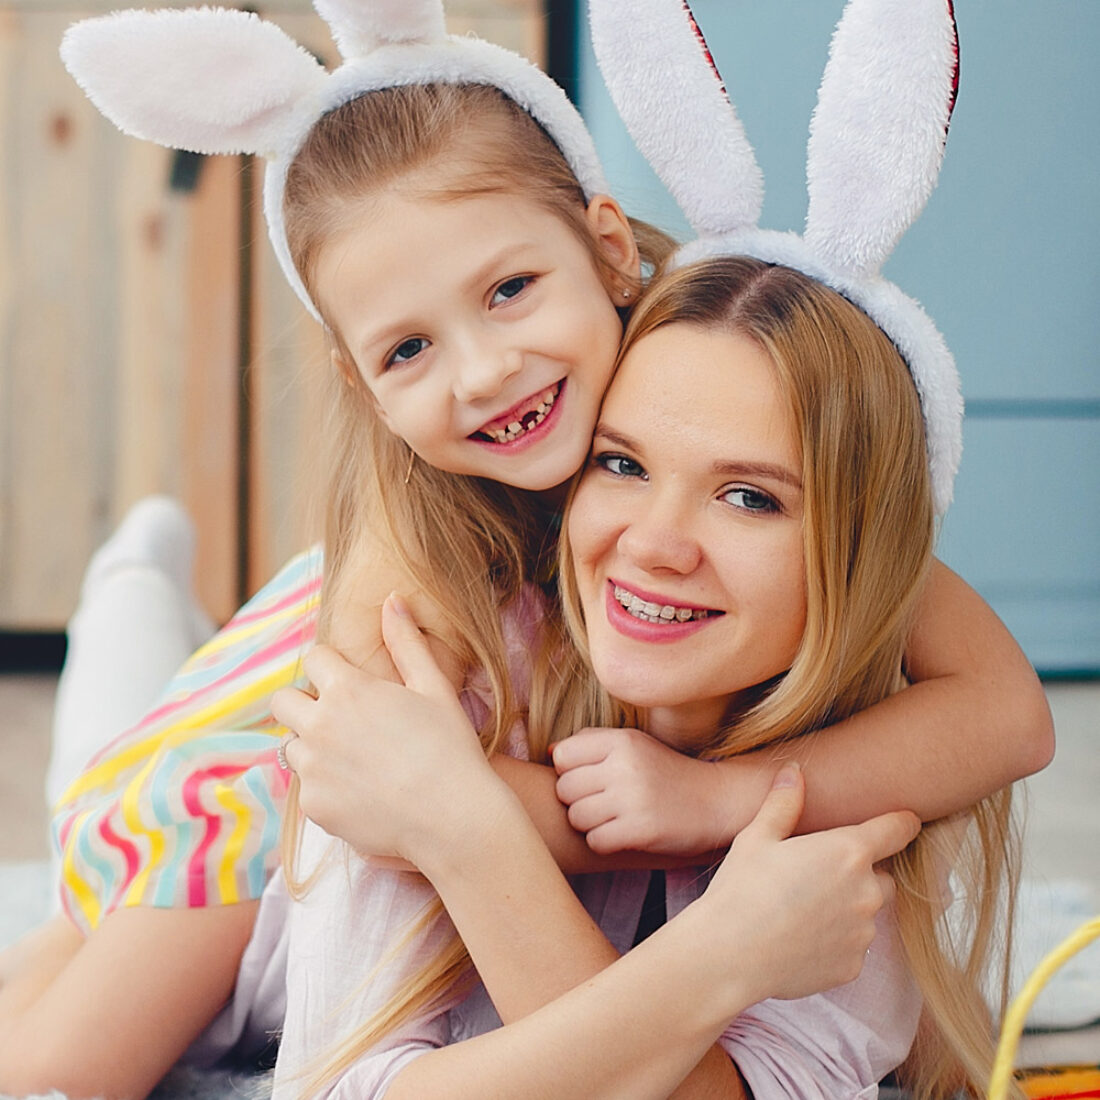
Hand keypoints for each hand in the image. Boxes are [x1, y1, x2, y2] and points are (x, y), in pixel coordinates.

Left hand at [271, 594, 499, 863]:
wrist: (453, 817)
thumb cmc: (450, 747)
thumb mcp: (434, 687)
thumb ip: (406, 642)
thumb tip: (393, 599)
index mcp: (348, 689)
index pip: (314, 658)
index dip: (332, 667)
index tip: (350, 682)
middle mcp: (320, 725)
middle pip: (283, 701)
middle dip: (304, 703)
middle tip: (340, 719)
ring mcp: (312, 767)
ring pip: (291, 745)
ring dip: (313, 746)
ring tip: (355, 760)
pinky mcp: (314, 805)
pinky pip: (307, 787)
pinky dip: (327, 786)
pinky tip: (362, 792)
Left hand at [551, 727, 738, 856]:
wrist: (717, 801)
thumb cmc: (666, 773)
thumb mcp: (634, 745)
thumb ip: (592, 743)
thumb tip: (551, 752)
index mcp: (622, 740)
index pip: (563, 755)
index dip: (569, 771)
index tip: (589, 780)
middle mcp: (626, 765)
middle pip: (564, 789)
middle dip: (577, 801)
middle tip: (603, 803)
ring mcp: (634, 798)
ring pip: (576, 817)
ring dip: (590, 824)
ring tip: (614, 818)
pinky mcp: (642, 830)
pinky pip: (595, 841)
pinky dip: (605, 843)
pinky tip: (623, 834)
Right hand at [701, 764, 919, 1004]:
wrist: (730, 955)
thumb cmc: (742, 889)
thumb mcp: (757, 837)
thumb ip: (783, 804)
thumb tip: (794, 771)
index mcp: (848, 852)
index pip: (897, 830)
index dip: (902, 823)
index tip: (906, 821)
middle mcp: (866, 892)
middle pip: (880, 876)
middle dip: (858, 873)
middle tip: (816, 875)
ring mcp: (862, 933)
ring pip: (865, 913)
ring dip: (846, 908)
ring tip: (801, 909)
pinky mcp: (853, 966)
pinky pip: (851, 946)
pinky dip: (834, 941)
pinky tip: (799, 937)